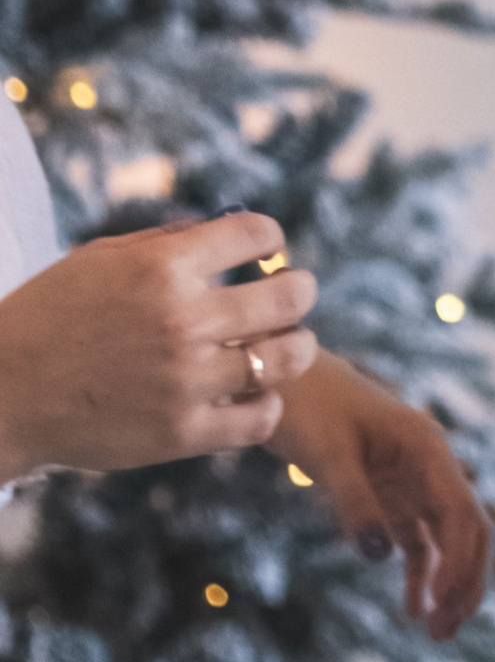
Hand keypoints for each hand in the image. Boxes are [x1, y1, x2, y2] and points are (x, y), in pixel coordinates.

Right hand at [0, 210, 316, 477]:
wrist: (5, 393)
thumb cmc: (51, 317)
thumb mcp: (102, 258)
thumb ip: (168, 241)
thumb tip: (227, 228)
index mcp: (164, 268)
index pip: (255, 234)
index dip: (267, 237)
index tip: (265, 247)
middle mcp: (182, 320)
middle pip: (287, 297)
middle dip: (299, 289)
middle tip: (293, 294)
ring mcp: (185, 380)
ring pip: (284, 358)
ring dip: (296, 347)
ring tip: (287, 344)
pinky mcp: (180, 434)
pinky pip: (257, 419)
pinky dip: (265, 404)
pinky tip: (253, 394)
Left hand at [270, 352, 494, 641]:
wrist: (281, 380)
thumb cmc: (306, 407)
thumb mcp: (327, 454)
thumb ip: (354, 502)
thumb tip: (380, 556)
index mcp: (427, 447)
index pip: (462, 511)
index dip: (461, 562)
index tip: (442, 606)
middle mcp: (430, 464)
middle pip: (469, 528)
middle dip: (466, 580)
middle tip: (446, 632)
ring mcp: (413, 480)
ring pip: (449, 538)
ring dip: (448, 582)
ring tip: (436, 633)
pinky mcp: (391, 493)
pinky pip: (418, 539)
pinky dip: (420, 573)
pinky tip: (412, 609)